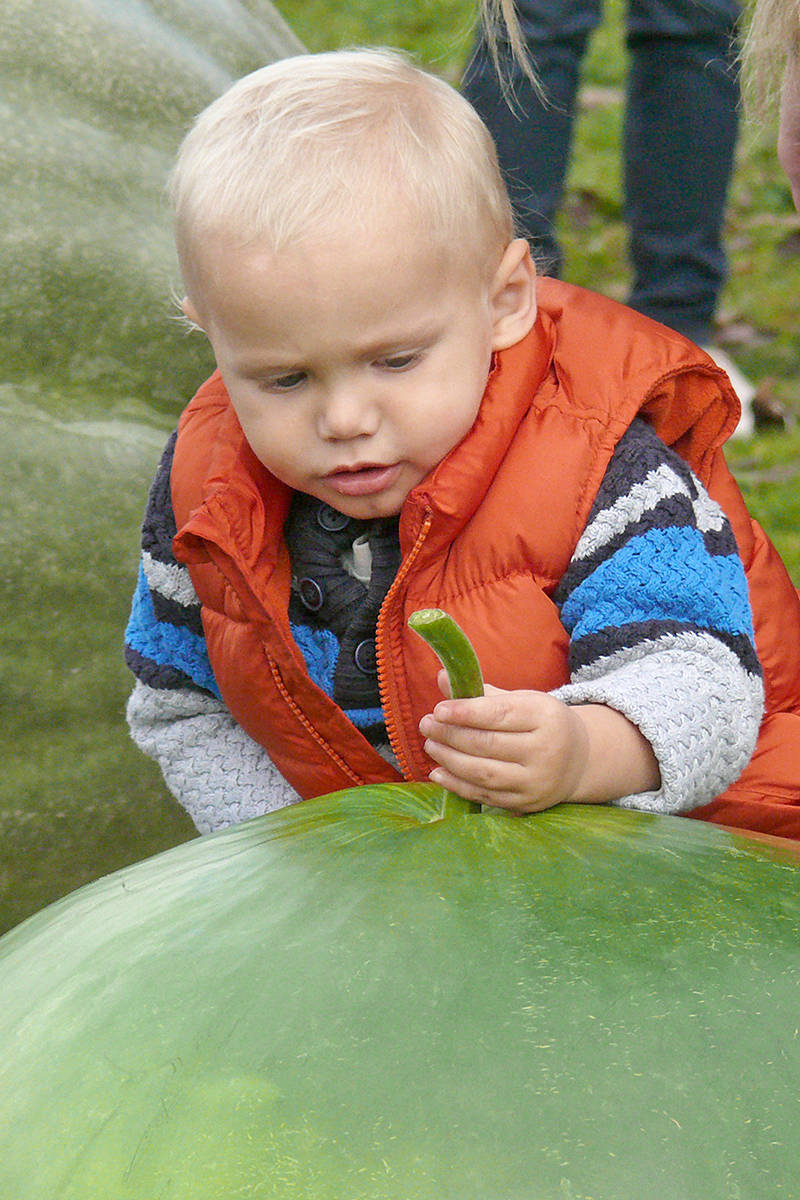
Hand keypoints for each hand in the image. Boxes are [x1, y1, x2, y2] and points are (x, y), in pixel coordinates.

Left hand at [418, 673, 658, 812]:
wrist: (578, 760)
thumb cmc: (542, 724)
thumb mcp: (522, 701)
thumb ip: (482, 692)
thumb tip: (441, 677)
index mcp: (546, 717)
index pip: (500, 714)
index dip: (465, 712)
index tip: (439, 709)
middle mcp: (546, 751)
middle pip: (488, 744)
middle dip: (451, 734)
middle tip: (426, 725)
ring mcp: (536, 781)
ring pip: (484, 773)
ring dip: (450, 759)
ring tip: (430, 745)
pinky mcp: (527, 803)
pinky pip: (486, 796)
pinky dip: (458, 785)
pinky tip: (438, 772)